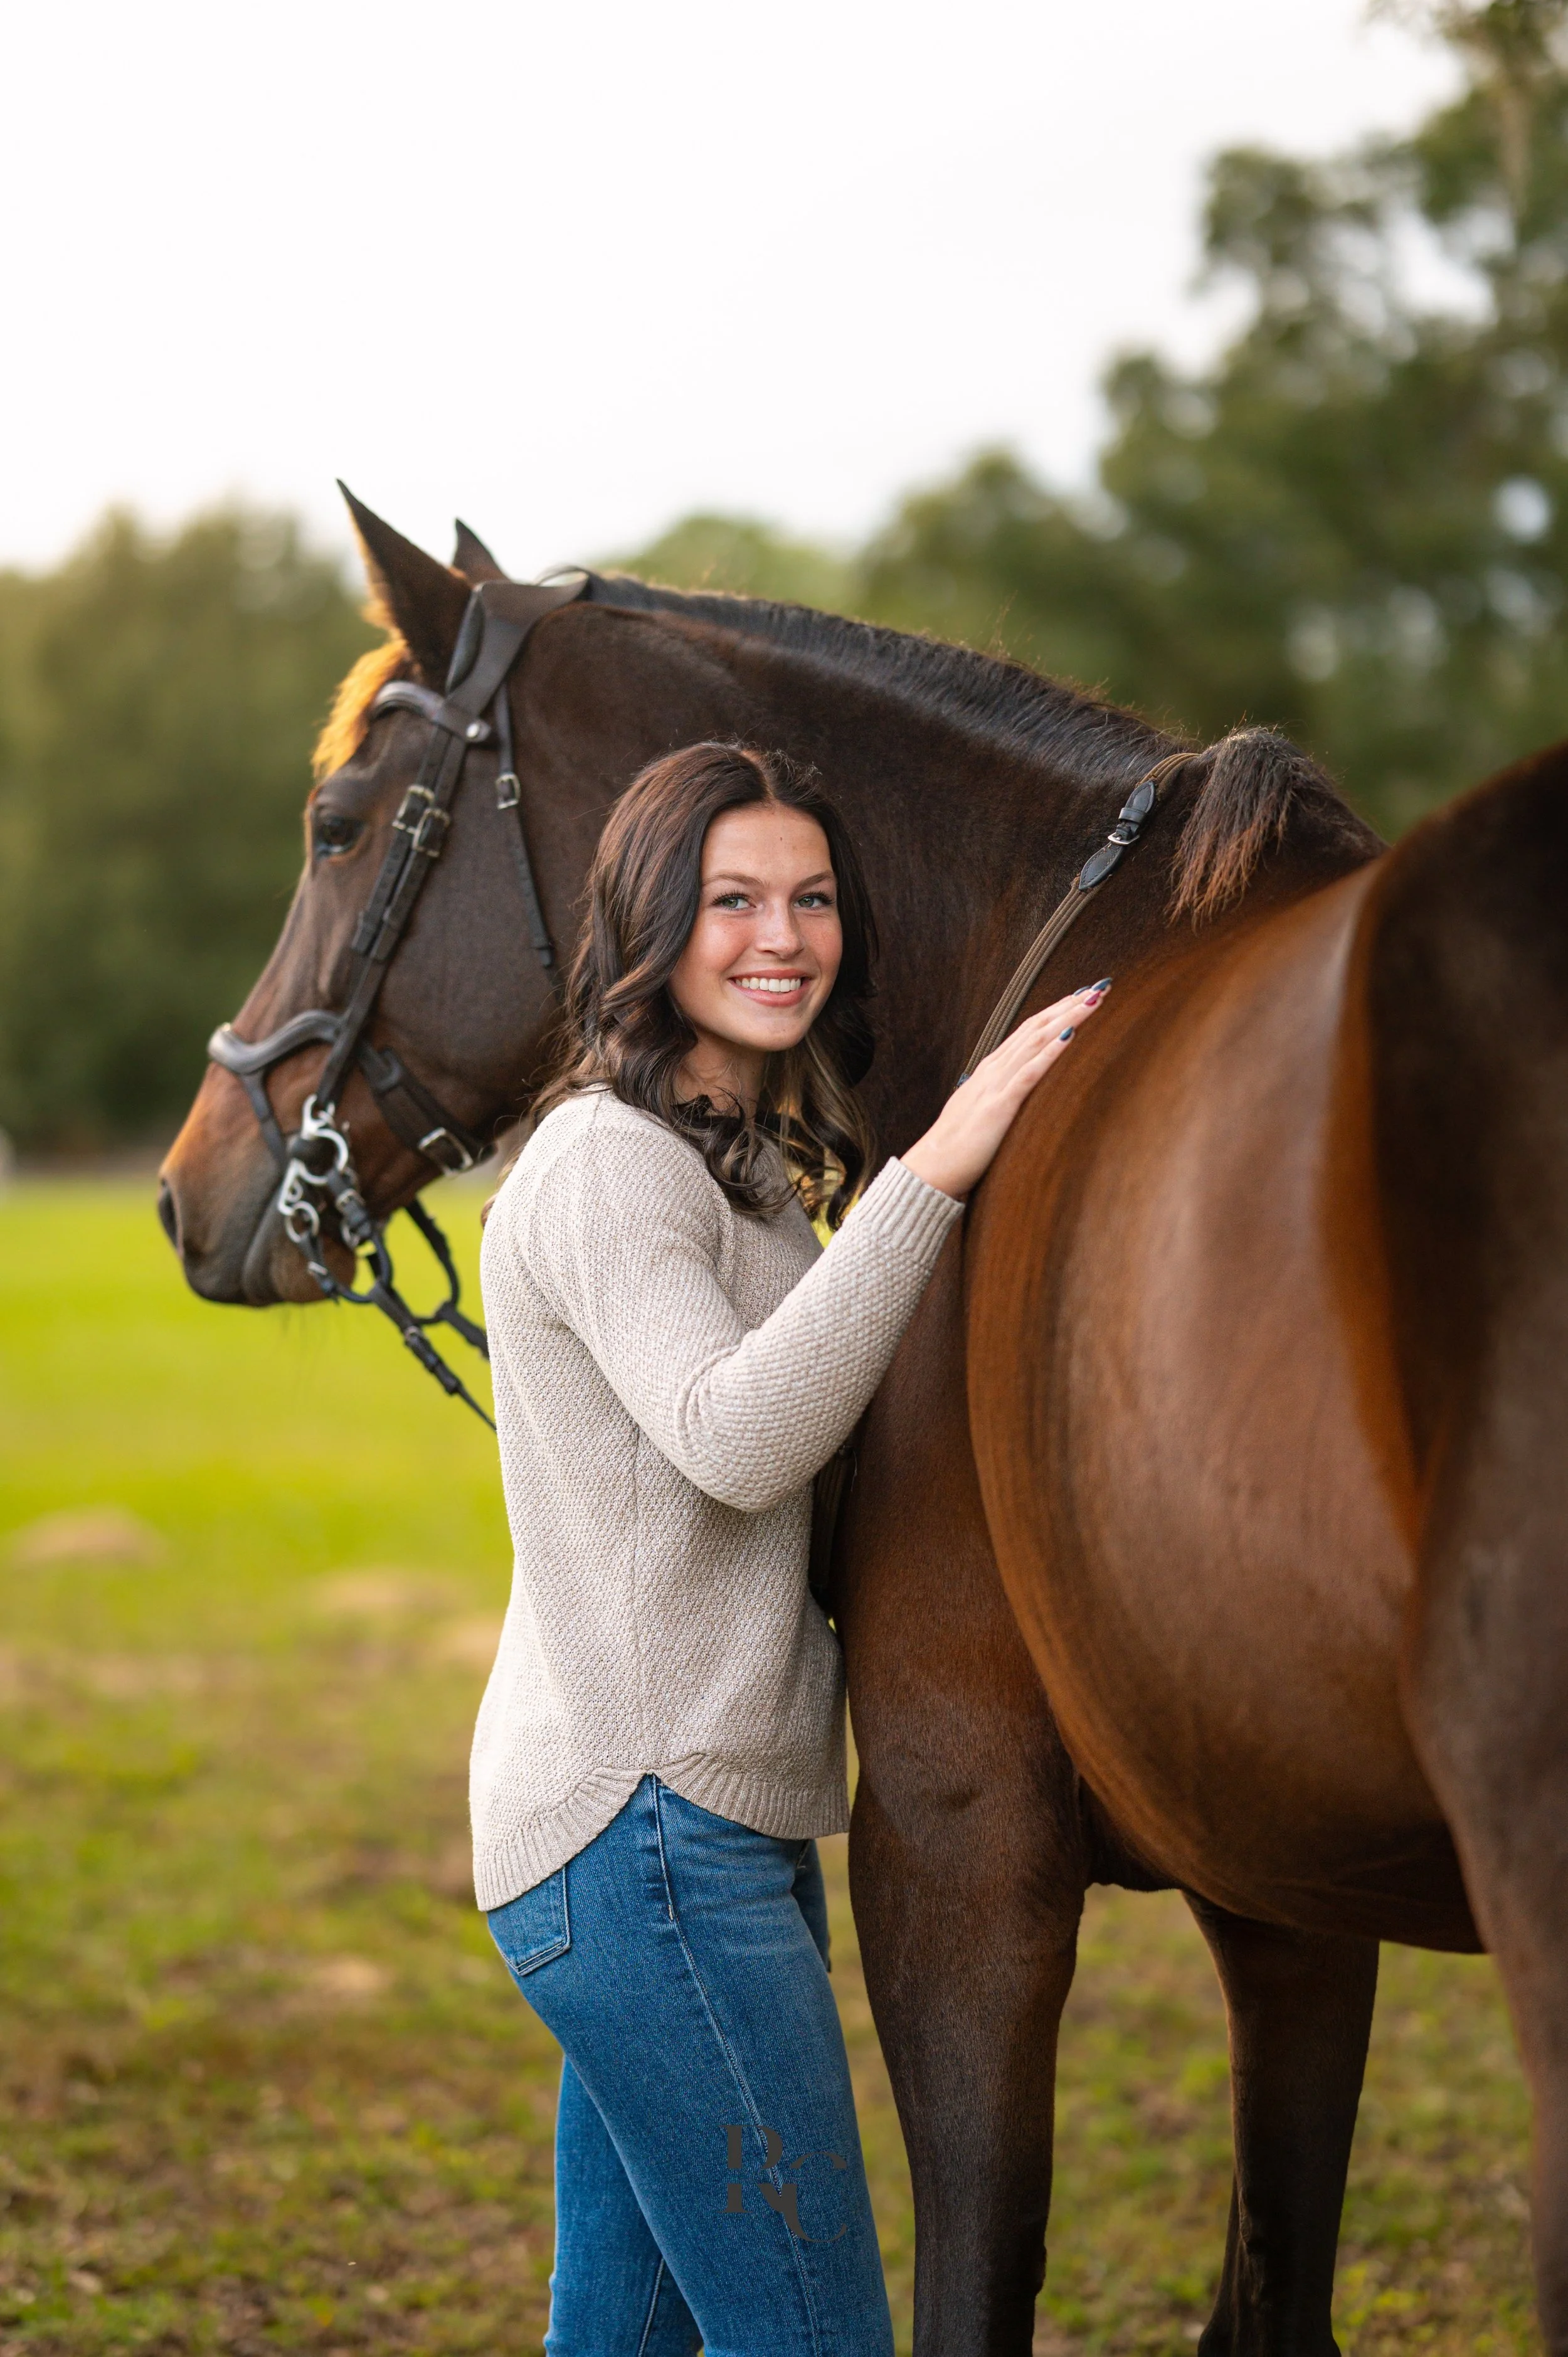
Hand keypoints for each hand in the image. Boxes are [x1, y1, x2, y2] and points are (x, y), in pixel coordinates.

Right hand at [901, 982, 1110, 1201]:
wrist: (933, 1167)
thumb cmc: (958, 1145)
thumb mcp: (982, 1110)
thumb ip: (999, 1095)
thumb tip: (1014, 1092)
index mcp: (991, 1070)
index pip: (1029, 1030)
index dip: (1056, 1010)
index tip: (1081, 995)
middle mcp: (994, 1070)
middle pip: (1037, 1027)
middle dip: (1069, 1005)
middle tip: (1098, 986)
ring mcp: (996, 1085)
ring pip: (1037, 1041)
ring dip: (1067, 1018)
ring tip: (1093, 1000)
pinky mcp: (999, 1106)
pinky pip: (1029, 1074)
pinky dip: (1051, 1052)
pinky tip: (1070, 1036)